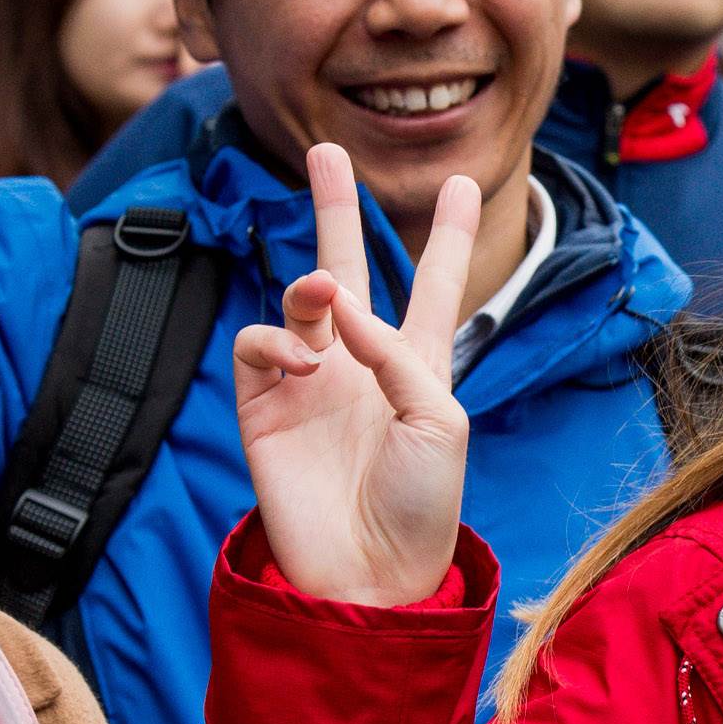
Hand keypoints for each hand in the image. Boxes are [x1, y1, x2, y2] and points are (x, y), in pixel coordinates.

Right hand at [227, 143, 479, 606]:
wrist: (369, 574)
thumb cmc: (422, 505)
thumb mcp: (442, 421)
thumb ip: (399, 353)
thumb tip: (339, 304)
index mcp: (418, 365)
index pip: (433, 286)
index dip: (446, 236)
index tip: (464, 183)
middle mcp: (361, 363)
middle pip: (347, 266)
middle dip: (336, 208)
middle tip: (324, 149)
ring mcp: (310, 381)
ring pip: (298, 297)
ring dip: (311, 284)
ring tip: (322, 296)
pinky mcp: (264, 404)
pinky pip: (258, 343)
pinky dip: (276, 338)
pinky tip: (301, 362)